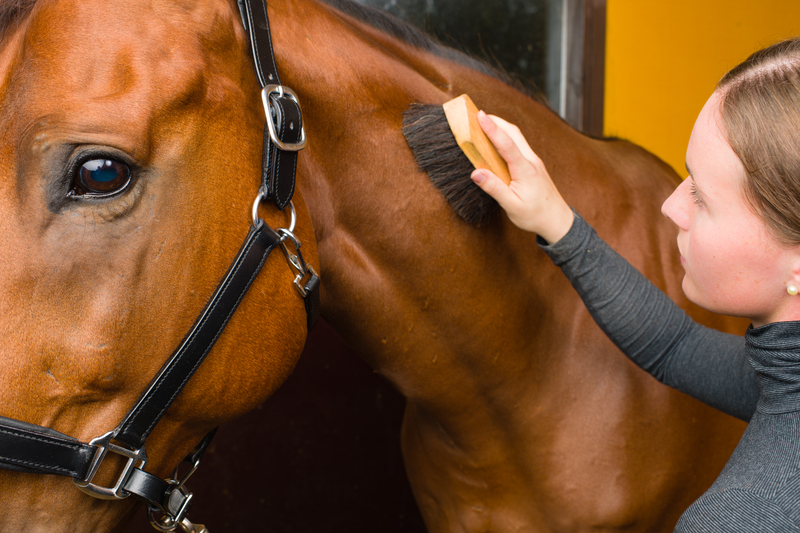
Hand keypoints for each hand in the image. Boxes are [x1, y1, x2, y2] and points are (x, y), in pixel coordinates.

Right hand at [470, 111, 573, 243]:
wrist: (557, 220)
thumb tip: (476, 173)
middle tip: (477, 114)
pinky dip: (506, 137)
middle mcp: (531, 161)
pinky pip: (519, 145)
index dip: (492, 129)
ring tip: (484, 123)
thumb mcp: (512, 206)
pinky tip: (497, 140)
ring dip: (501, 127)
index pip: (507, 144)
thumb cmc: (535, 215)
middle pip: (513, 133)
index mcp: (525, 170)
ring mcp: (534, 161)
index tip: (480, 115)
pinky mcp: (533, 165)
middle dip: (496, 120)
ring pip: (517, 137)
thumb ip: (494, 188)